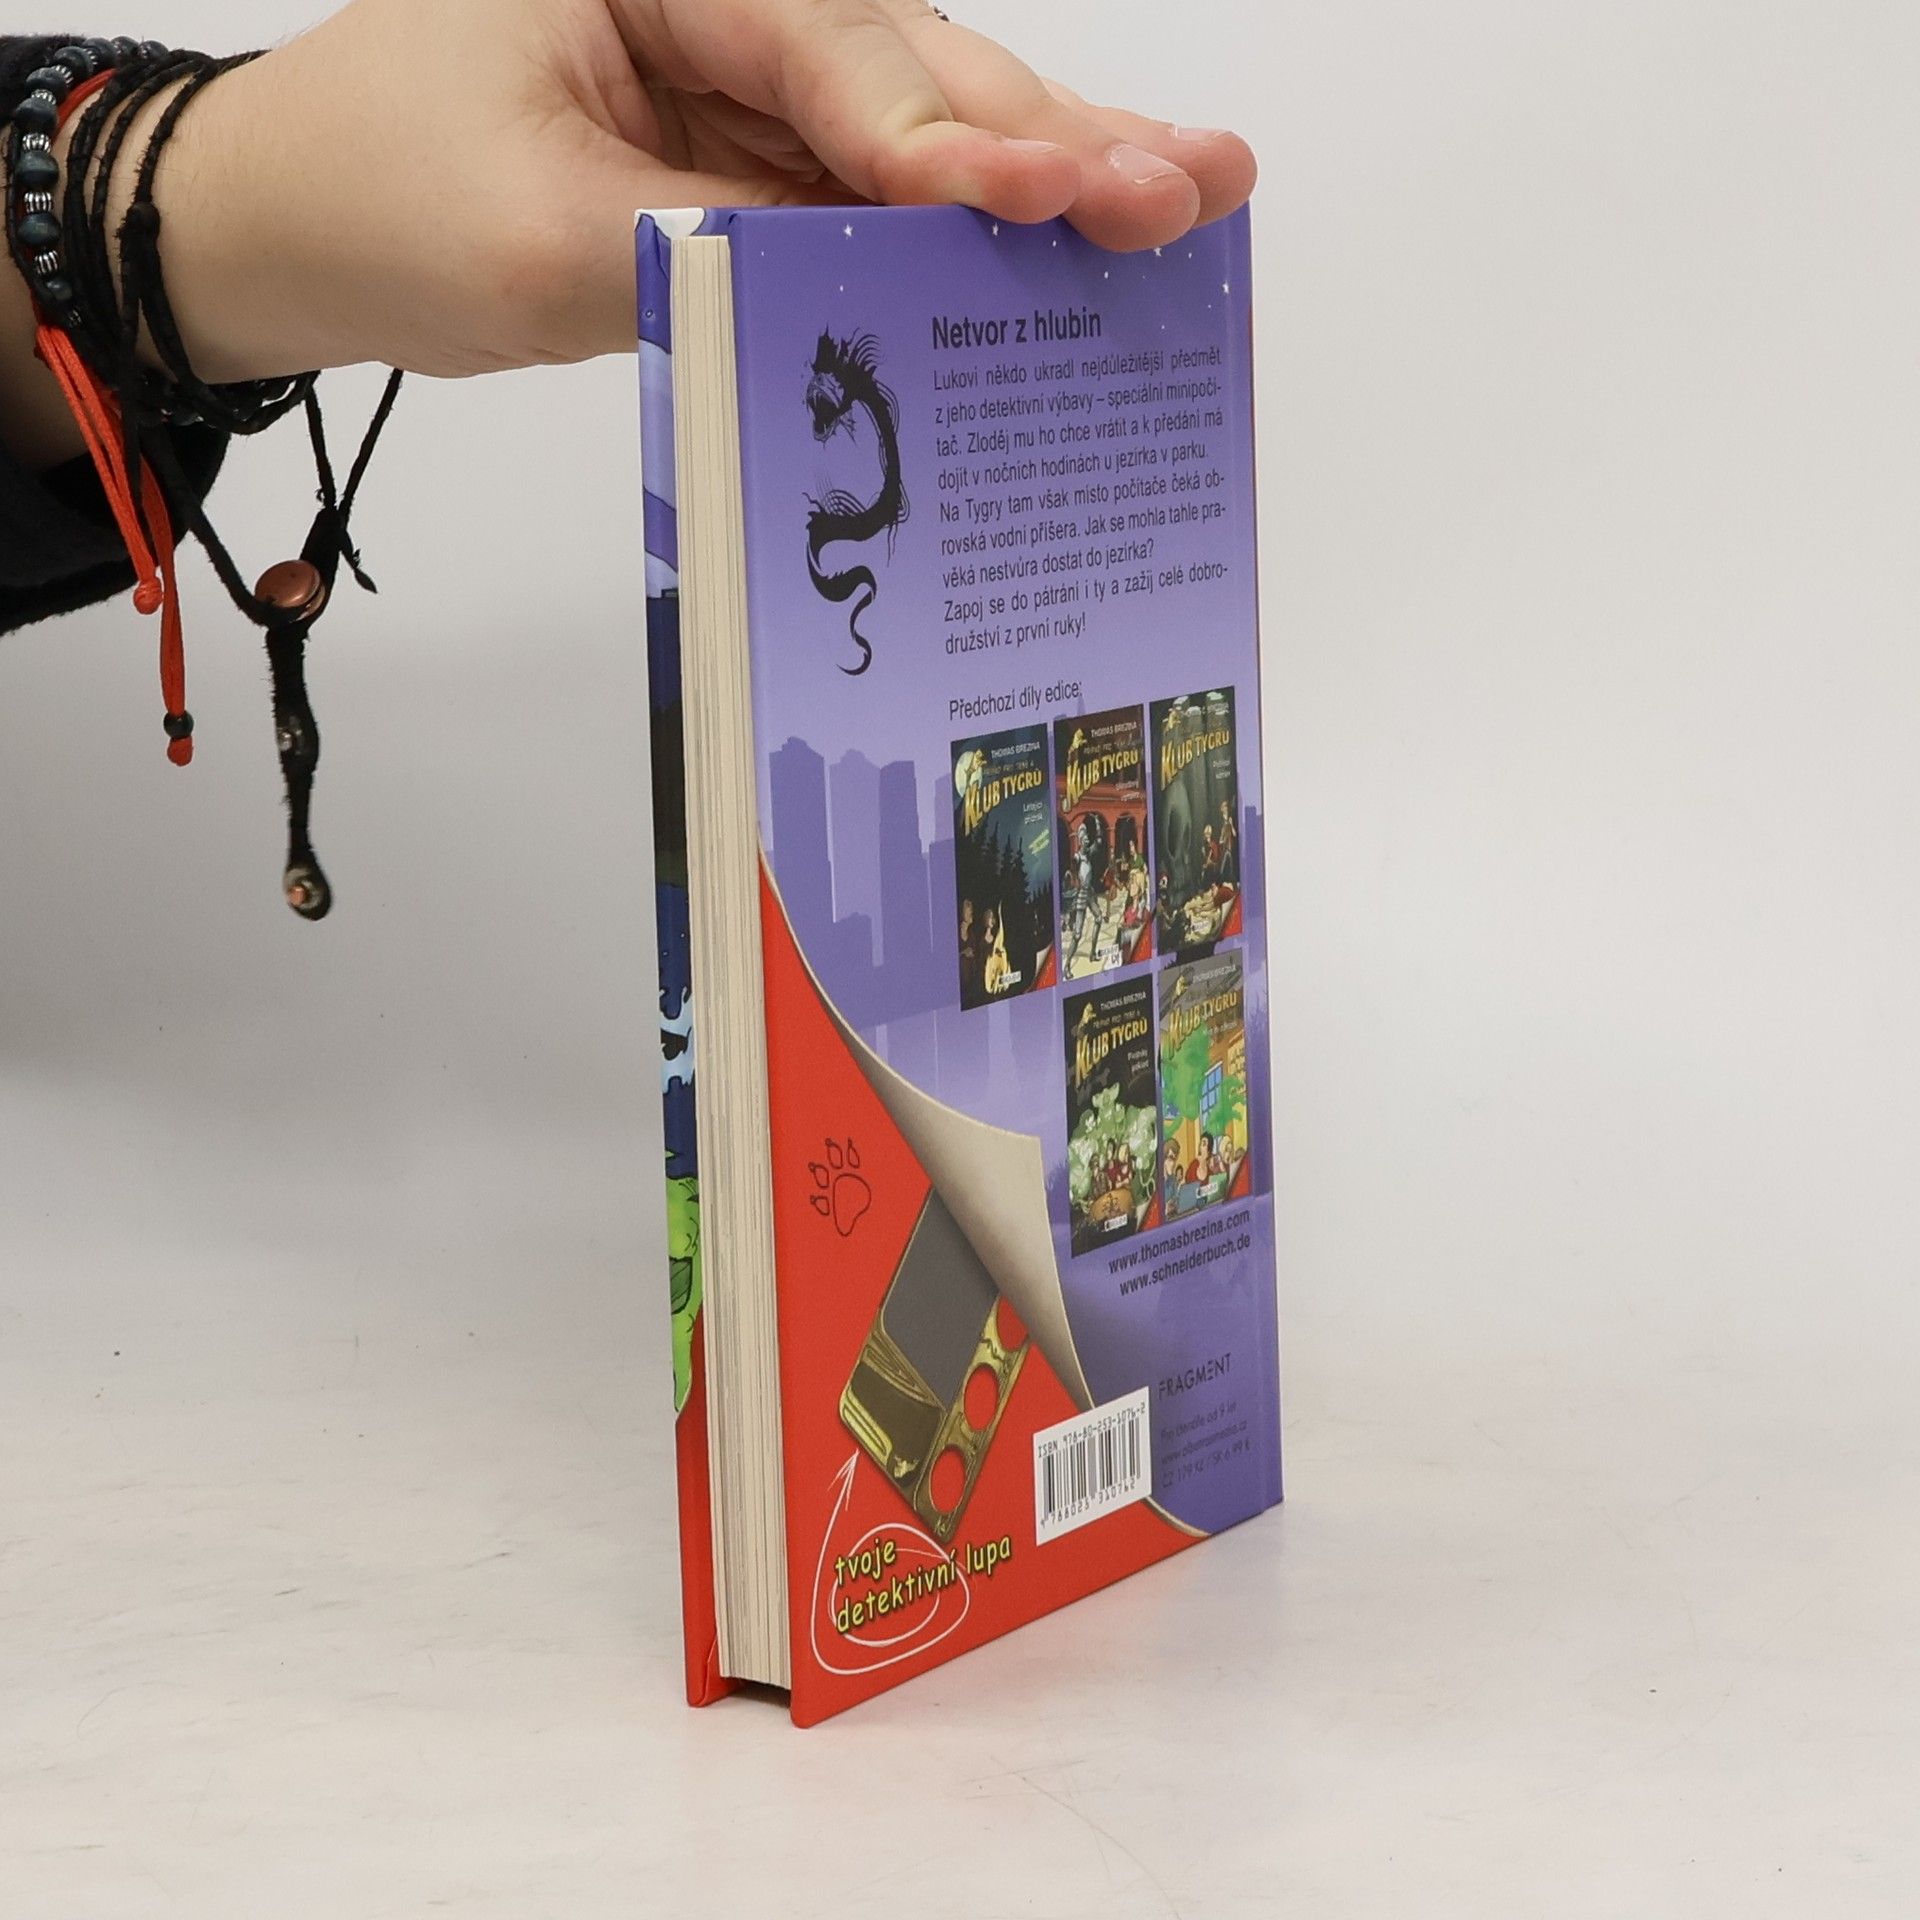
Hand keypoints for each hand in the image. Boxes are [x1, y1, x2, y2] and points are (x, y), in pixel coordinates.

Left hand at [151, 0, 1256, 381]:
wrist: (302, 220)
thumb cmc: (377, 187)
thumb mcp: (535, 236)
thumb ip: (709, 254)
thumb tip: (864, 291)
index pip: (827, 53)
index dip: (939, 144)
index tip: (1045, 203)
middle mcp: (729, 4)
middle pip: (919, 72)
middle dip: (1055, 142)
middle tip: (1193, 184)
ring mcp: (753, 83)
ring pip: (926, 131)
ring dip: (1054, 181)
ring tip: (1191, 199)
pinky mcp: (760, 160)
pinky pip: (883, 199)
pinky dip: (977, 237)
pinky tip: (1085, 243)